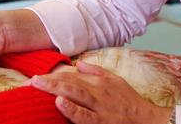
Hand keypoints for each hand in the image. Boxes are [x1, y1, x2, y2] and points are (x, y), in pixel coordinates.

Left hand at [30, 61, 172, 123]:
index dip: (53, 75)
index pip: (71, 76)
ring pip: (75, 94)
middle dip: (49, 80)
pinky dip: (72, 109)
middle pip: (69, 82)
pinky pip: (84, 116)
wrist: (148, 120)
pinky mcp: (101, 122)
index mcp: (98, 82)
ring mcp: (99, 107)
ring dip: (55, 88)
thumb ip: (96, 71)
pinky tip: (59, 103)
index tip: (36, 77)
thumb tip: (77, 63)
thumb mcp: (115, 80)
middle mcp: (97, 91)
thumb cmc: (130, 102)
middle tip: (31, 80)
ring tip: (39, 84)